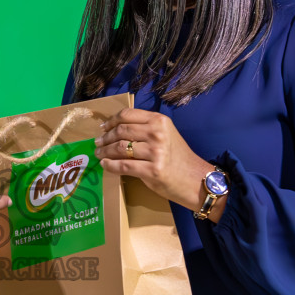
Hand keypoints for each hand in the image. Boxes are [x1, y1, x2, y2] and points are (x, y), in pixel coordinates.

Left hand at [94, 108, 210, 210]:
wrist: (196, 180)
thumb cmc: (179, 158)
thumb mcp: (166, 135)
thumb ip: (146, 129)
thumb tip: (116, 129)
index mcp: (159, 121)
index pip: (127, 115)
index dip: (111, 121)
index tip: (103, 128)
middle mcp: (157, 133)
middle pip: (121, 131)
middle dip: (105, 137)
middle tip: (98, 143)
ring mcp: (155, 152)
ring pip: (120, 148)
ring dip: (104, 151)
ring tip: (99, 154)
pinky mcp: (152, 170)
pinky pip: (123, 166)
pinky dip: (110, 165)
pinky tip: (105, 164)